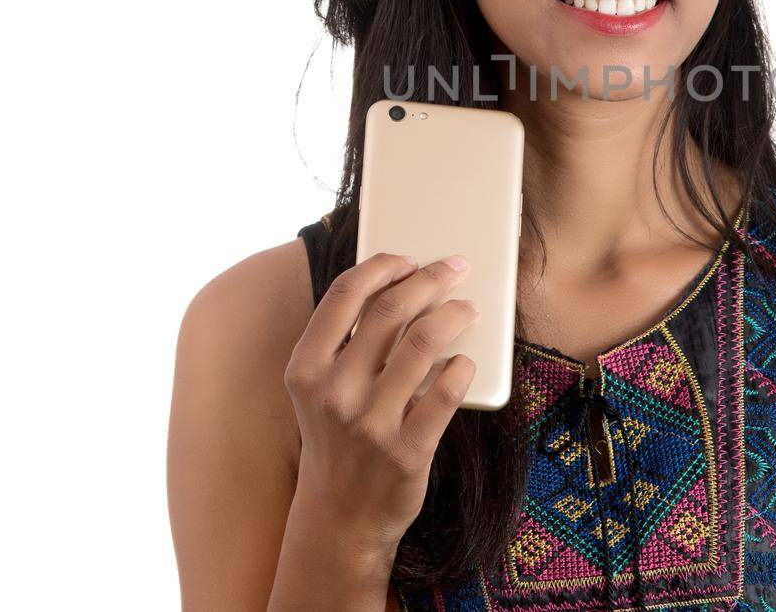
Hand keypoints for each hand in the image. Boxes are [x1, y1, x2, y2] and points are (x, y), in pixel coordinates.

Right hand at [283, 251, 479, 566]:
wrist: (340, 518)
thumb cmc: (337, 439)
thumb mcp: (321, 391)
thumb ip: (346, 344)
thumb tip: (398, 284)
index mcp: (306, 370)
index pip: (344, 294)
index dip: (381, 265)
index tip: (408, 258)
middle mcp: (334, 393)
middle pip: (391, 310)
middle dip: (430, 279)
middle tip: (455, 268)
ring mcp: (371, 424)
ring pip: (425, 342)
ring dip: (455, 315)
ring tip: (469, 310)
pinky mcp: (407, 450)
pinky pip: (447, 390)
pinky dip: (463, 366)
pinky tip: (466, 362)